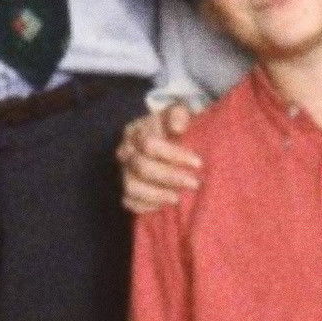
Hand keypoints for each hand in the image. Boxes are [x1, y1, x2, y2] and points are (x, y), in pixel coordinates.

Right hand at [118, 101, 204, 215]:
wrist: (166, 141)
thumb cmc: (174, 127)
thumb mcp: (178, 114)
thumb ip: (178, 114)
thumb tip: (178, 128)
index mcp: (135, 131)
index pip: (149, 144)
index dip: (173, 155)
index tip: (198, 163)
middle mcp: (125, 152)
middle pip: (142, 168)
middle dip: (169, 177)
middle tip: (194, 183)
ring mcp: (123, 172)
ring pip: (132, 187)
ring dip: (157, 195)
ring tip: (178, 198)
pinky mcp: (126, 190)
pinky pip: (130, 202)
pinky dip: (146, 206)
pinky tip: (165, 206)